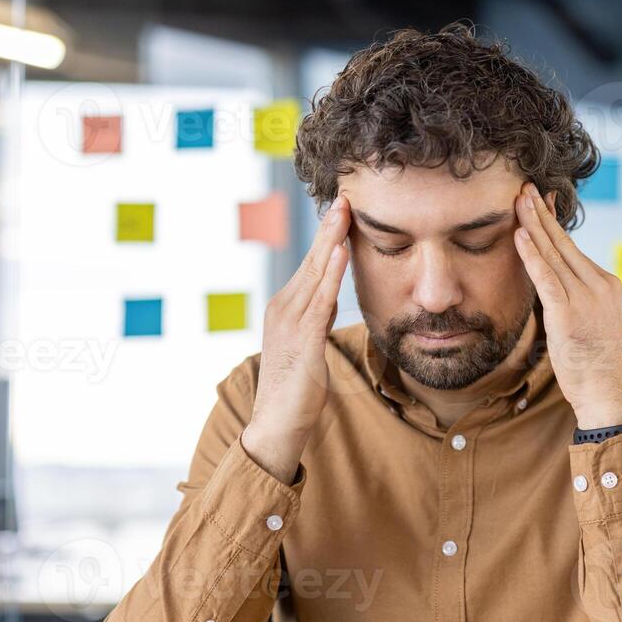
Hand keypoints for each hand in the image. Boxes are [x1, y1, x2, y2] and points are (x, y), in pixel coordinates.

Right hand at [242, 195, 351, 483]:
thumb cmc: (296, 390)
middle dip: (330, 228)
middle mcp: (283, 308)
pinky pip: (319, 300)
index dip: (328, 236)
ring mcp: (289, 323)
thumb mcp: (309, 345)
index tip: (344, 208)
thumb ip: (318, 319)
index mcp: (286, 308)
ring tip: (346, 211)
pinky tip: (342, 251)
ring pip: (315, 273)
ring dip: (331, 240)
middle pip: (312, 260)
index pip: (312, 265)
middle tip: (346, 195)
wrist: (275, 427)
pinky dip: (331, 274)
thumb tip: (330, 298)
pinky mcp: (301, 340)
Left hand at [512, 182, 621, 429]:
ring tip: (516, 201)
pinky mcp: (568, 315)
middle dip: (540, 213)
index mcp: (606, 284)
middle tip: (522, 188)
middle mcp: (599, 286)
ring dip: (532, 225)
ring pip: (553, 254)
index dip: (552, 221)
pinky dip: (531, 255)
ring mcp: (585, 299)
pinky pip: (546, 278)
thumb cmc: (595, 362)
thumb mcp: (591, 321)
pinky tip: (519, 236)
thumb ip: (575, 297)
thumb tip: (552, 279)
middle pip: (563, 242)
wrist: (607, 392)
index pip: (572, 246)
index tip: (538, 201)